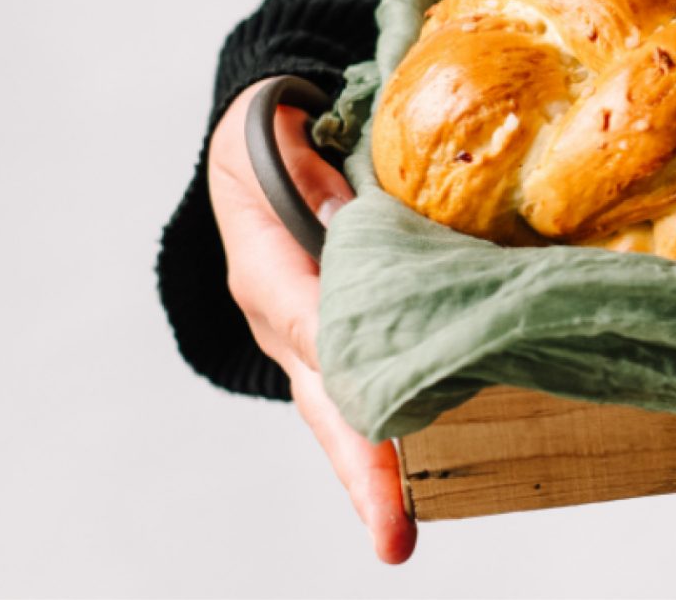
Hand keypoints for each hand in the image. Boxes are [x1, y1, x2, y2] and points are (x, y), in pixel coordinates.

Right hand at [210, 80, 416, 563]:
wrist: (252, 146)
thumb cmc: (269, 141)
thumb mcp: (271, 139)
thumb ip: (302, 170)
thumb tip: (346, 214)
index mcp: (267, 273)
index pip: (313, 329)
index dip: (347, 376)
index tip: (376, 424)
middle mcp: (285, 323)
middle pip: (327, 405)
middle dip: (361, 471)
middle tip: (390, 534)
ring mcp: (307, 341)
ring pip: (341, 416)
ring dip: (373, 476)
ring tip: (396, 532)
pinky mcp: (340, 341)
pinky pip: (366, 393)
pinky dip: (392, 436)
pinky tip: (423, 478)